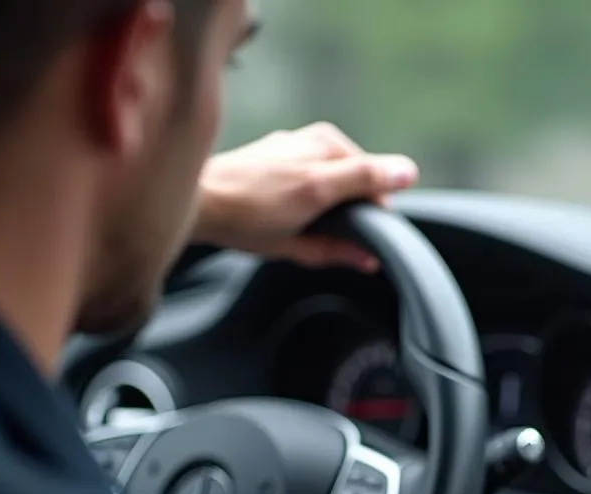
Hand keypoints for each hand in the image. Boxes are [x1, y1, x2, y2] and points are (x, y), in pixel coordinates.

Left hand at [193, 122, 418, 271]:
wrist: (199, 195)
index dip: (389, 196)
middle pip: (365, 168)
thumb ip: (337, 250)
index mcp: (319, 177)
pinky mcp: (292, 136)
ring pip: (347, 158)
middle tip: (351, 227)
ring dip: (347, 182)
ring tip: (327, 212)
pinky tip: (310, 193)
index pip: (377, 175)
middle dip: (365, 196)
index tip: (390, 215)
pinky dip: (329, 171)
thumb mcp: (293, 246)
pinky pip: (327, 152)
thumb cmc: (243, 222)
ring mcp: (303, 137)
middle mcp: (315, 148)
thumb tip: (369, 260)